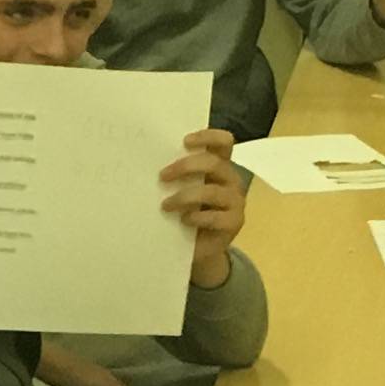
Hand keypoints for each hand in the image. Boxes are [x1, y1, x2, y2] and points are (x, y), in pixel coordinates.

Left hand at [161, 126, 245, 281]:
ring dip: (185, 196)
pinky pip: (216, 217)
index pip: (223, 142)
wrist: (199, 248)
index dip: (208, 137)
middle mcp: (231, 180)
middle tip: (162, 176)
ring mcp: (235, 202)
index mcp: (220, 166)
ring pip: (212, 191)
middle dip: (186, 166)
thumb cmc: (188, 212)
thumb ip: (177, 176)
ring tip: (166, 205)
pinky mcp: (234, 223)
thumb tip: (149, 162)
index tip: (185, 141)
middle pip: (214, 163)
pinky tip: (184, 220)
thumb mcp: (182, 190)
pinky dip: (197, 217)